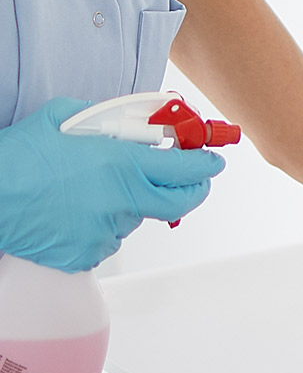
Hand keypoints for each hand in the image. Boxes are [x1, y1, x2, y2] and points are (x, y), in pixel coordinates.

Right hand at [0, 98, 225, 271]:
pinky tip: (74, 212)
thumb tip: (127, 124)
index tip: (213, 161)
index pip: (187, 169)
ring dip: (127, 204)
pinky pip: (106, 239)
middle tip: (190, 181)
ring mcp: (107, 231)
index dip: (206, 165)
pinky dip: (98, 225)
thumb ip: (105, 120)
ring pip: (134, 217)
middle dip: (191, 190)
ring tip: (89, 191)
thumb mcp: (64, 119)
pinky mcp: (87, 253)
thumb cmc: (18, 159)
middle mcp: (122, 200)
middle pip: (179, 203)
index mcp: (123, 165)